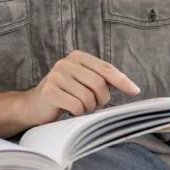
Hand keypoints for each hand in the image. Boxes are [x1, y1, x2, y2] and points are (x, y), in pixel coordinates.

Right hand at [11, 50, 139, 127]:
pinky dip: (78, 112)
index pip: (106, 68)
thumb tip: (130, 86)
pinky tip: (70, 110)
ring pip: (88, 97)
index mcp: (78, 57)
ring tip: (80, 107)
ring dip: (89, 108)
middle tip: (95, 104)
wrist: (34, 105)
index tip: (135, 90)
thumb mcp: (83, 81)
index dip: (122, 80)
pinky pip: (76, 106)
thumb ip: (102, 79)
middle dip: (102, 99)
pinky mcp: (50, 91)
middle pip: (99, 83)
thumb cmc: (65, 94)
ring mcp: (57, 76)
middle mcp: (66, 63)